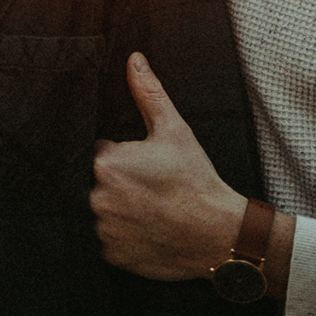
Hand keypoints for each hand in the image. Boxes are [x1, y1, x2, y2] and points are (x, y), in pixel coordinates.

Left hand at [91, 52, 245, 280]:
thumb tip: (134, 60)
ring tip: (156, 210)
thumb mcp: (174, 130)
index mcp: (106, 163)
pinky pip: (112, 240)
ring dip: (125, 210)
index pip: (105, 156)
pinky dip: (127, 236)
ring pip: (107, 213)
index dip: (130, 160)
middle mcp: (97, 197)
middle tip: (156, 190)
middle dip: (125, 185)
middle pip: (103, 185)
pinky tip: (151, 229)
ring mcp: (104, 229)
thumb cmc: (196, 180)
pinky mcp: (112, 255)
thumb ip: (148, 93)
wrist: (218, 233)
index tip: (152, 169)